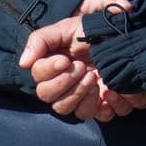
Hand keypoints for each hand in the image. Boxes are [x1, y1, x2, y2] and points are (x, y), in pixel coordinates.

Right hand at [18, 0, 145, 122]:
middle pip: (57, 104)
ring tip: (95, 76)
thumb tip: (24, 62)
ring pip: (78, 113)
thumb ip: (41, 40)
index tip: (64, 60)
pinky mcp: (109, 103)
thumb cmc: (90, 29)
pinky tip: (112, 91)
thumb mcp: (66, 28)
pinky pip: (105, 117)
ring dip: (85, 96)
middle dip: (69, 85)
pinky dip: (109, 107)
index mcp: (56, 74)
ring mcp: (89, 98)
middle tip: (83, 67)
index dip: (50, 74)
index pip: (42, 86)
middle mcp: (70, 89)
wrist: (121, 31)